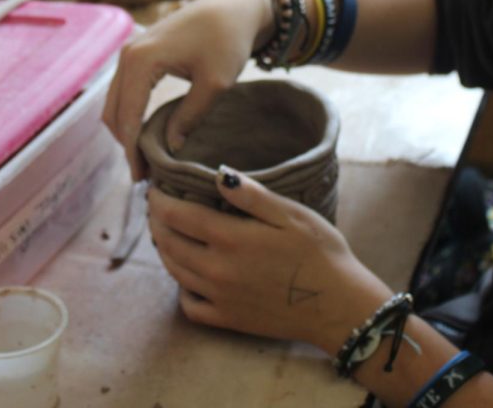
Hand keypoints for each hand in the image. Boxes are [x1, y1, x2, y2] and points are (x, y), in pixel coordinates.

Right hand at [102, 0, 272, 180]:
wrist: (235, 8)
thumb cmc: (228, 41)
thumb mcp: (215, 84)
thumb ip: (190, 116)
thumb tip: (171, 147)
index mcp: (142, 62)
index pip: (128, 117)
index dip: (132, 151)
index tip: (143, 178)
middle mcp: (128, 55)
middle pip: (114, 112)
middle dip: (125, 144)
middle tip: (143, 174)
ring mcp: (130, 52)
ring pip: (116, 102)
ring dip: (125, 130)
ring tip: (144, 158)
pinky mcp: (139, 53)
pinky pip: (124, 91)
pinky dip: (130, 114)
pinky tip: (145, 133)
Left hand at [148, 167, 393, 351]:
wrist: (338, 307)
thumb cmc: (321, 253)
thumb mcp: (291, 214)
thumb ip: (252, 195)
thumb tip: (220, 173)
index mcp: (230, 238)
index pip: (176, 215)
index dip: (158, 199)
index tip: (153, 188)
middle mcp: (217, 269)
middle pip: (168, 242)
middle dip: (157, 221)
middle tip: (157, 208)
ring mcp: (220, 297)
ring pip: (174, 270)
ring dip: (164, 249)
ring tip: (167, 233)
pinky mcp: (228, 319)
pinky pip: (189, 305)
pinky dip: (181, 288)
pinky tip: (189, 275)